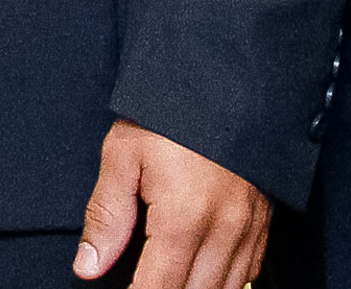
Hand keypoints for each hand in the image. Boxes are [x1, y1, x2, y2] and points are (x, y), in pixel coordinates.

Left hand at [75, 120, 265, 286]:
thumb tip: (87, 267)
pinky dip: (223, 284)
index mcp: (184, 218)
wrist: (226, 81)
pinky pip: (247, 275)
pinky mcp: (263, 225)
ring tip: (166, 279)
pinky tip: (199, 276)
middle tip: (140, 284)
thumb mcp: (123, 154)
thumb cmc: (169, 116)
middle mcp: (224, 233)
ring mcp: (249, 231)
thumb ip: (106, 216)